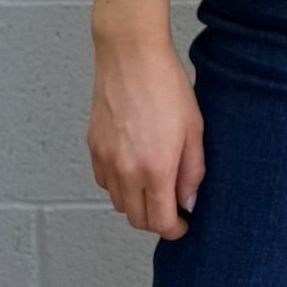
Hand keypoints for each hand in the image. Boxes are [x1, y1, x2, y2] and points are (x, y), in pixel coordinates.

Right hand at [87, 33, 205, 239]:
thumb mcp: (194, 128)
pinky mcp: (93, 147)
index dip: (175, 230)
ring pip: (118, 203)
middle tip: (171, 207)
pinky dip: (118, 185)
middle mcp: (126, 171)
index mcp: (155, 169)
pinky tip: (133, 167)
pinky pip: (104, 182)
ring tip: (153, 185)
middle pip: (136, 219)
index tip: (183, 225)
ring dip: (136, 204)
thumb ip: (192, 171)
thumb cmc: (167, 85)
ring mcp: (106, 160)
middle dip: (156, 220)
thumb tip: (187, 201)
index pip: (160, 222)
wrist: (131, 55)